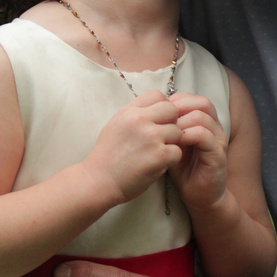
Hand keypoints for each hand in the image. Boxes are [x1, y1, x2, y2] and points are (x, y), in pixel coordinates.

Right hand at [84, 90, 182, 206]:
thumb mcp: (116, 125)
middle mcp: (140, 120)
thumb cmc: (107, 155)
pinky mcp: (159, 155)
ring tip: (156, 153)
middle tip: (162, 137)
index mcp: (130, 111)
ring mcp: (151, 137)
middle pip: (172, 110)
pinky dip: (170, 159)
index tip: (157, 120)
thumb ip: (135, 114)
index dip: (161, 107)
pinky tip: (158, 164)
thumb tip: (155, 108)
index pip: (157, 95)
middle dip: (171, 122)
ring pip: (178, 132)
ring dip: (171, 143)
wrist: (99, 181)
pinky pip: (177, 151)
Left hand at [168, 92, 227, 212]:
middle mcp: (214, 127)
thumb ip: (167, 127)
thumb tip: (149, 111)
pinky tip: (175, 143)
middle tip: (162, 120)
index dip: (174, 102)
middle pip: (201, 102)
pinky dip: (189, 135)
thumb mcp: (172, 144)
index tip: (158, 114)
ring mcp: (218, 140)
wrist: (199, 196)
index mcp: (204, 122)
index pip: (192, 98)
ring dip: (181, 122)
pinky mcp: (218, 155)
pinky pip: (205, 136)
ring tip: (167, 132)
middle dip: (179, 108)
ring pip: (202, 116)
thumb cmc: (183, 169)